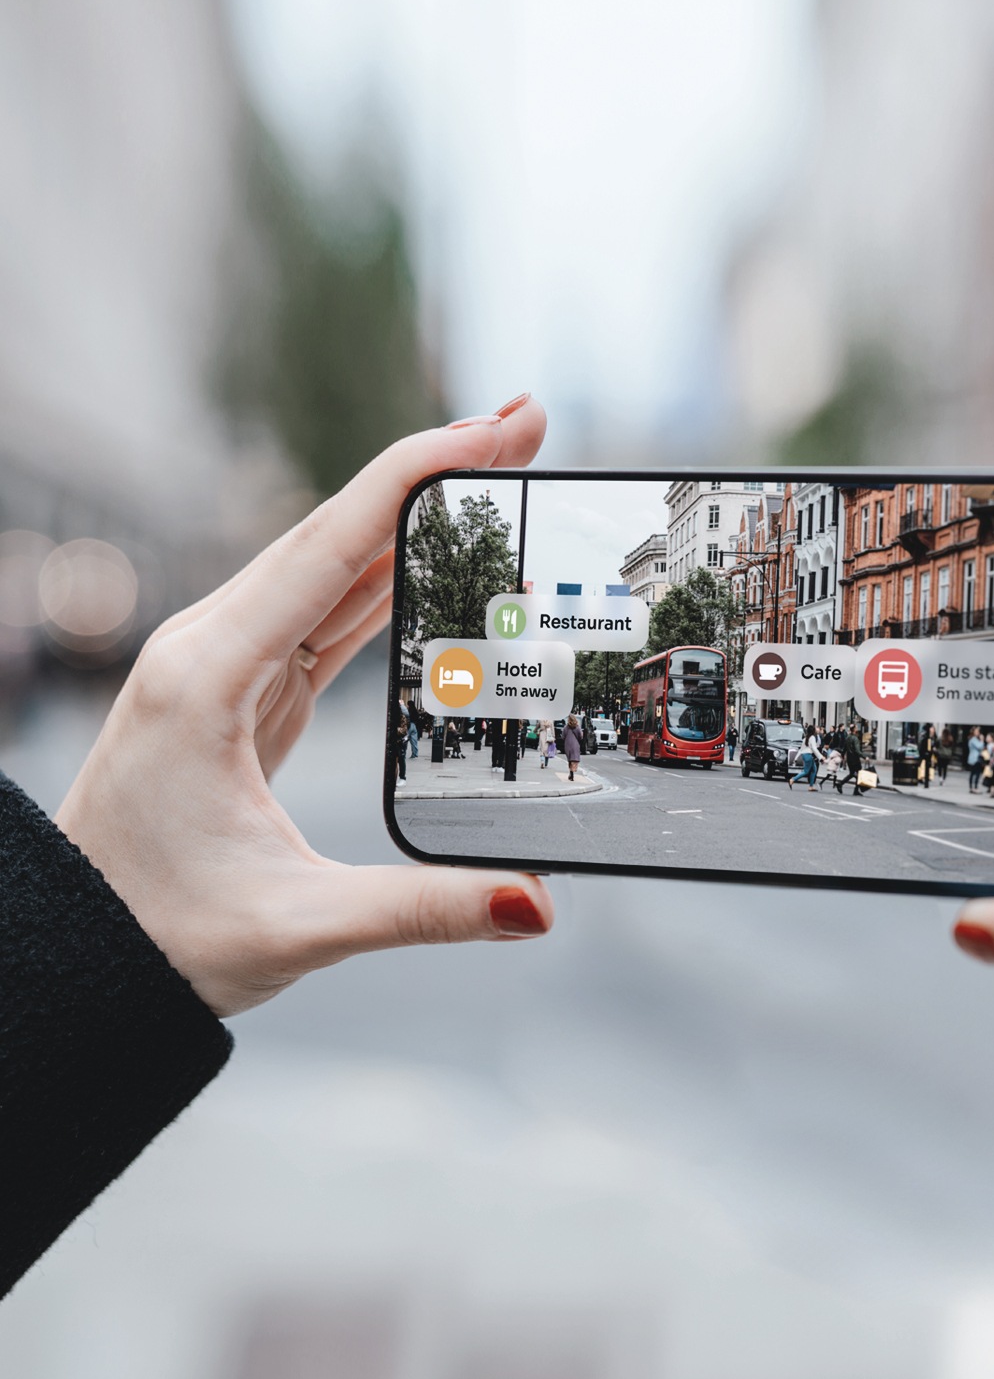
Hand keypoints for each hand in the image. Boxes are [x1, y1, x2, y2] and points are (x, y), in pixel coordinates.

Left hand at [55, 400, 554, 1017]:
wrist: (74, 954)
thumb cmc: (155, 934)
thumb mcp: (296, 925)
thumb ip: (421, 908)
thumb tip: (533, 904)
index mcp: (208, 674)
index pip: (331, 547)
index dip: (416, 476)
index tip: (494, 430)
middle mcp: (212, 646)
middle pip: (340, 531)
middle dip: (435, 469)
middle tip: (525, 424)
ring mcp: (228, 661)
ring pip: (337, 563)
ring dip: (417, 514)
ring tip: (497, 467)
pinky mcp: (248, 688)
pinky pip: (329, 611)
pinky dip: (390, 573)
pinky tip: (435, 554)